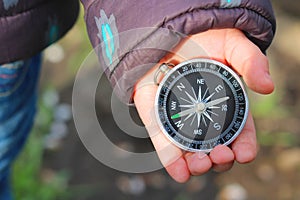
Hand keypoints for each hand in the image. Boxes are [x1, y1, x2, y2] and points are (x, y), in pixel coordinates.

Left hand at [133, 29, 273, 182]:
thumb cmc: (204, 37)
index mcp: (226, 105)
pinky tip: (180, 171)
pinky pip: (162, 139)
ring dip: (197, 164)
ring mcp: (179, 117)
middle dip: (220, 158)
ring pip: (190, 149)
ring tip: (201, 165)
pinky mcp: (156, 115)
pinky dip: (171, 158)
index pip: (238, 132)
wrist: (168, 29)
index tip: (245, 153)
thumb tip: (266, 86)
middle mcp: (204, 116)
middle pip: (214, 146)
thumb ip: (250, 61)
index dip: (244, 145)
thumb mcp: (232, 43)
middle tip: (221, 156)